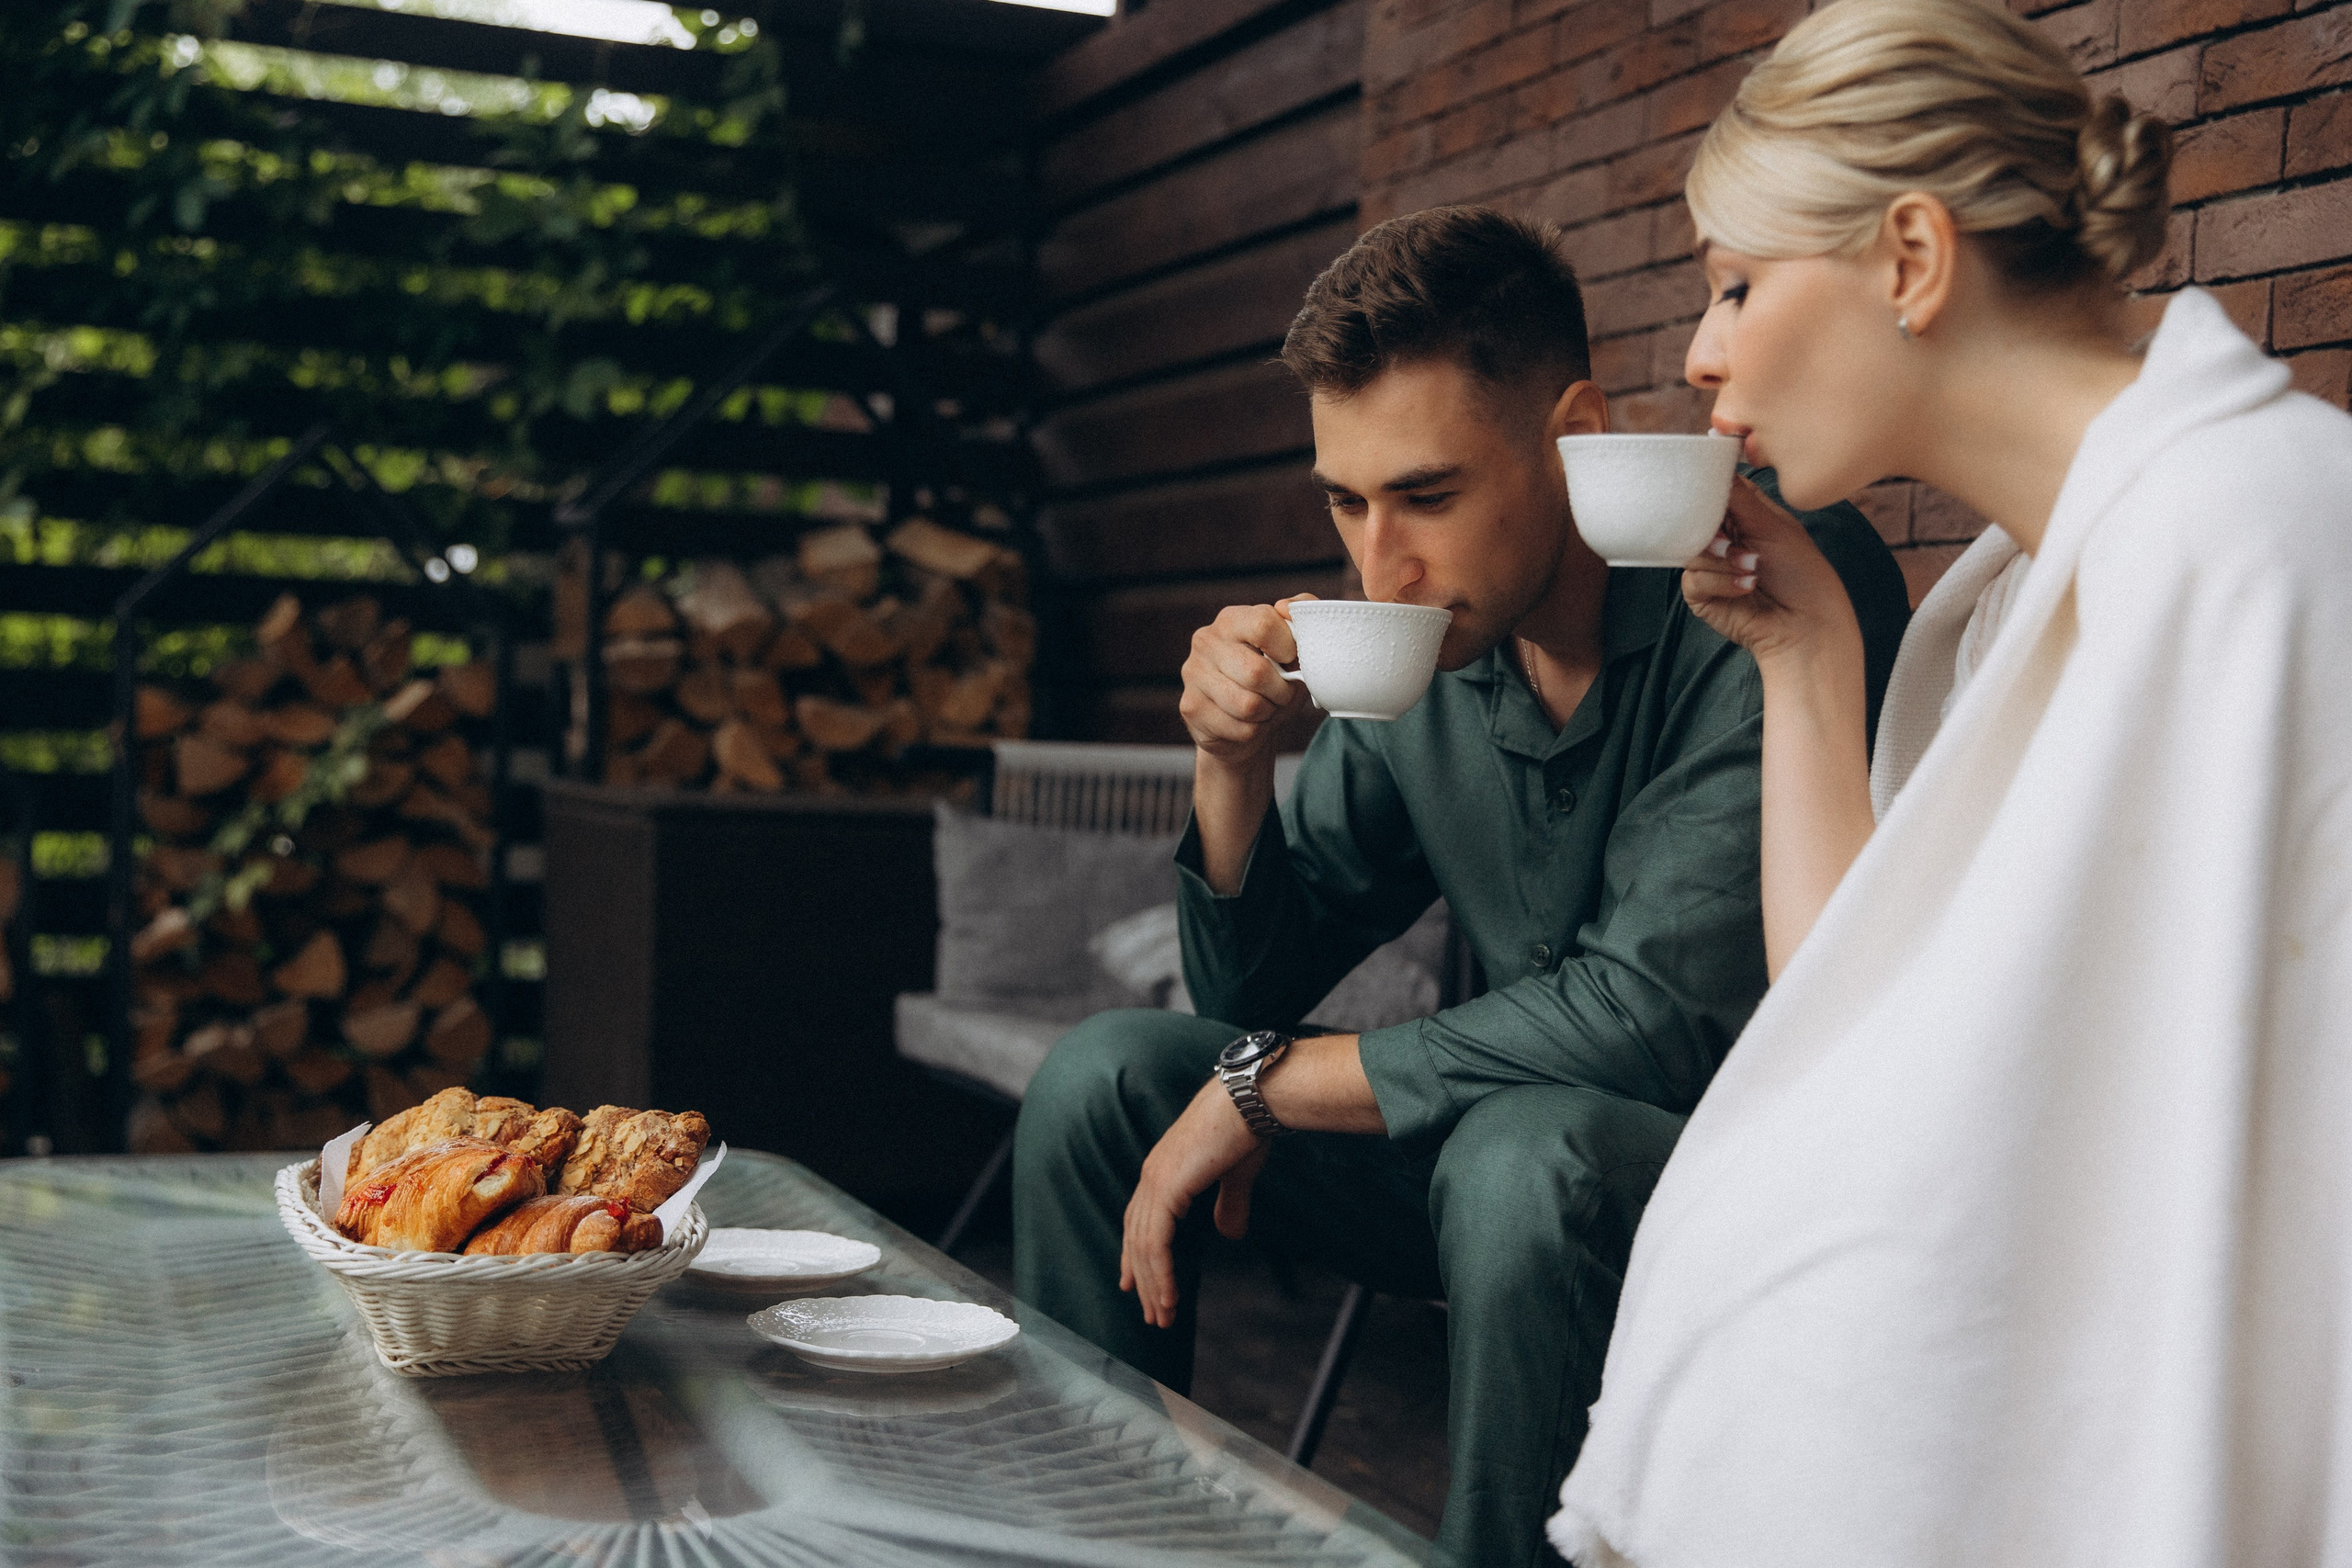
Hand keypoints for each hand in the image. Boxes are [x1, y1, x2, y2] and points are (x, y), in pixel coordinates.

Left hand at [1119, 1079, 1268, 1329]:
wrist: (1252, 1099)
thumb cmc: (1248, 1127)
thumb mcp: (1236, 1175)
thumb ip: (1228, 1204)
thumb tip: (1229, 1234)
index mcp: (1164, 1170)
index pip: (1140, 1221)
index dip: (1136, 1255)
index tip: (1134, 1284)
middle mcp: (1152, 1176)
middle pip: (1138, 1239)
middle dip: (1145, 1280)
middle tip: (1154, 1314)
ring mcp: (1156, 1181)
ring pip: (1144, 1246)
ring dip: (1154, 1286)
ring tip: (1163, 1316)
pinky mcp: (1167, 1188)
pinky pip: (1155, 1243)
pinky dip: (1160, 1273)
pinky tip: (1169, 1297)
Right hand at [1178, 595, 1318, 767]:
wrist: (1242, 724)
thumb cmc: (1273, 681)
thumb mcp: (1293, 650)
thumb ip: (1301, 620)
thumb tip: (1288, 608)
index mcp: (1231, 620)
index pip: (1263, 624)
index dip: (1288, 648)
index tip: (1292, 660)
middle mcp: (1206, 641)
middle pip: (1257, 672)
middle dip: (1282, 691)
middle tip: (1283, 694)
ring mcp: (1193, 673)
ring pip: (1248, 705)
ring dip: (1268, 712)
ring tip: (1266, 708)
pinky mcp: (1190, 706)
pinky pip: (1239, 728)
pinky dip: (1254, 731)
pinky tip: (1248, 722)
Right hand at [1680, 476, 1862, 670]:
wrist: (1805, 625)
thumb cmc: (1802, 575)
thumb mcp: (1774, 527)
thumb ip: (1740, 498)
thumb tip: (1715, 465)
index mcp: (1746, 516)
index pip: (1717, 491)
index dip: (1711, 490)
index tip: (1710, 491)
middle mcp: (1726, 538)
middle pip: (1696, 519)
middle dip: (1716, 530)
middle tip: (1734, 539)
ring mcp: (1711, 566)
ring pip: (1691, 550)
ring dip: (1723, 560)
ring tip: (1753, 568)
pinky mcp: (1702, 594)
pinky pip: (1693, 578)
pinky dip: (1720, 582)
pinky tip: (1746, 587)